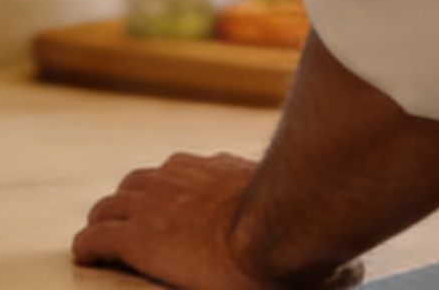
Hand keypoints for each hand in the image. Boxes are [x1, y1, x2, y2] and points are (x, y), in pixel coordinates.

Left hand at [71, 151, 348, 289]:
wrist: (275, 234)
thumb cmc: (304, 241)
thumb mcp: (323, 244)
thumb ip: (334, 253)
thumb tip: (354, 265)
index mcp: (221, 175)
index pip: (185, 174)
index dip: (175, 194)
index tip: (176, 212)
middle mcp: (183, 178)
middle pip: (141, 182)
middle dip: (132, 203)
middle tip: (129, 225)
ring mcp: (156, 204)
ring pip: (112, 204)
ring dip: (106, 221)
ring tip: (101, 239)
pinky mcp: (137, 236)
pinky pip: (97, 237)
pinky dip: (89, 247)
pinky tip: (84, 258)